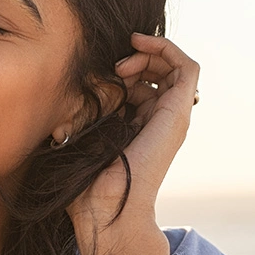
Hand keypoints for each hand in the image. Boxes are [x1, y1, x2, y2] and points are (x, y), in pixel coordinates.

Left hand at [68, 33, 199, 252]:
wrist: (105, 209)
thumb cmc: (87, 183)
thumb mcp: (79, 138)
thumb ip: (80, 117)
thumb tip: (68, 101)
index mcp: (139, 126)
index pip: (141, 84)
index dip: (122, 69)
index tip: (99, 73)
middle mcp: (160, 120)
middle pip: (159, 72)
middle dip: (136, 59)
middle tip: (113, 68)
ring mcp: (172, 116)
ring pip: (174, 66)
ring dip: (149, 54)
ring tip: (122, 64)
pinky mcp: (179, 112)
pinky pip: (187, 67)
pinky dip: (166, 48)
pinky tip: (140, 45)